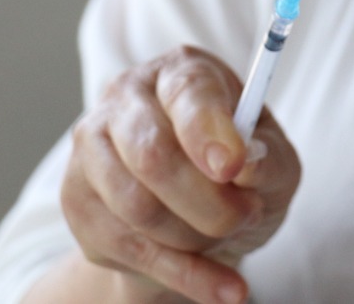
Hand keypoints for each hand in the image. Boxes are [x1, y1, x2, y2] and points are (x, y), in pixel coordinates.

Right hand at [60, 46, 300, 303]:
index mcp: (182, 71)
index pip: (188, 93)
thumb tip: (246, 163)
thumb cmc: (242, 173)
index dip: (209, 131)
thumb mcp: (275, 162)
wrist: (203, 219)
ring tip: (228, 236)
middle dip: (207, 201)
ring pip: (136, 206)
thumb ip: (269, 159)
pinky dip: (184, 275)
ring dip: (195, 237)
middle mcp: (127, 96)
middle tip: (246, 217)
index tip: (232, 168)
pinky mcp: (78, 200)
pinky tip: (223, 288)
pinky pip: (127, 247)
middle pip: (151, 154)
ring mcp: (92, 146)